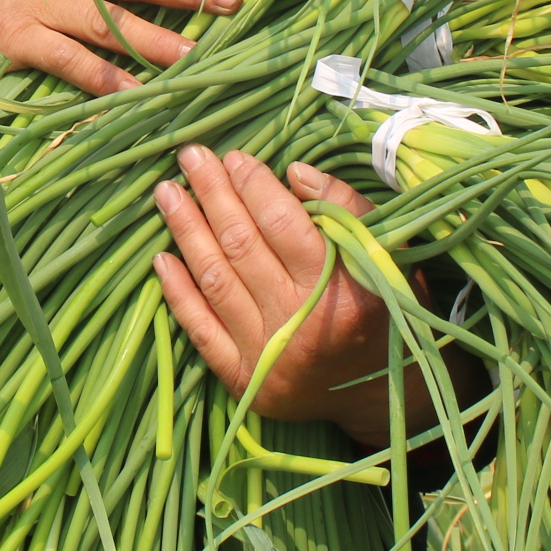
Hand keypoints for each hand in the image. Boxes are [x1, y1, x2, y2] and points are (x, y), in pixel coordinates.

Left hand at [152, 149, 416, 449]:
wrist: (382, 393)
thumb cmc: (386, 310)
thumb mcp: (387, 255)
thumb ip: (347, 208)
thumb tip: (294, 172)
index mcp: (348, 292)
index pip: (286, 225)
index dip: (254, 186)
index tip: (234, 156)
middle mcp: (304, 326)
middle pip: (243, 247)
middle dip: (213, 195)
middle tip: (190, 157)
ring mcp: (270, 358)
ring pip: (216, 281)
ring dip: (187, 232)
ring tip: (167, 194)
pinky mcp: (245, 381)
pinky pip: (201, 329)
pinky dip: (178, 292)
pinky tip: (162, 258)